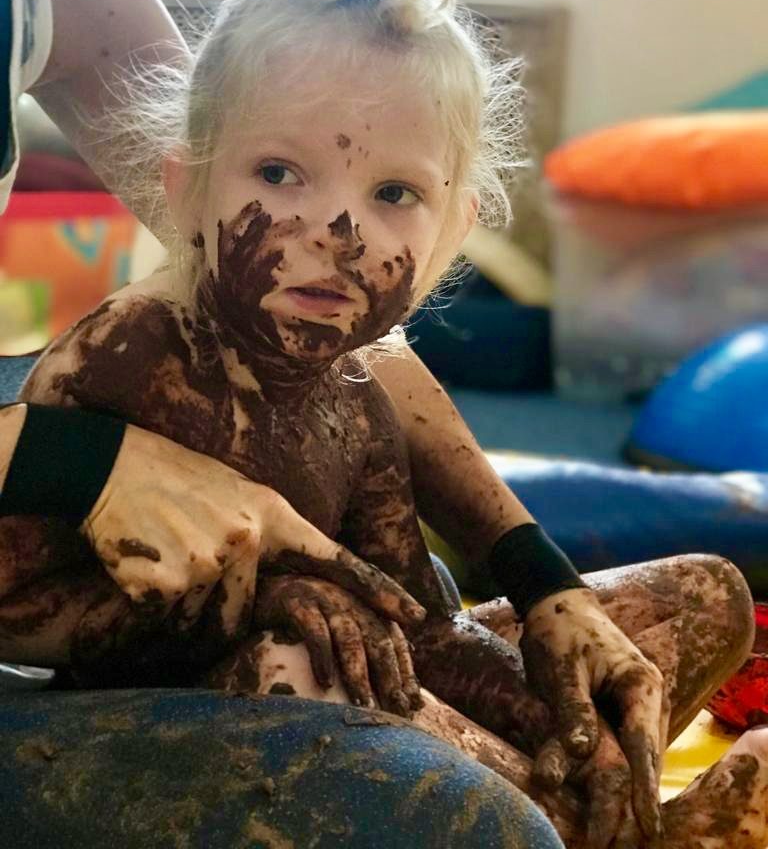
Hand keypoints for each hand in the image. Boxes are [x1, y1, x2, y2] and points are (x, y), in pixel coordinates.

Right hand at [81, 424, 424, 639]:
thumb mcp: (235, 492)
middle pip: (244, 612)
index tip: (416, 615)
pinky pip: (165, 618)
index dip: (378, 589)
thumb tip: (275, 589)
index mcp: (271, 514)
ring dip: (181, 604)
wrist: (111, 464)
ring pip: (203, 621)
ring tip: (162, 552)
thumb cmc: (174, 476)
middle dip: (217, 606)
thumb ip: (264, 535)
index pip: (335, 559)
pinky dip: (150, 601)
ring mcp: (209, 562)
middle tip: (185, 562)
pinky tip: (140, 557)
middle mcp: (248, 540)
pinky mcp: (167, 584)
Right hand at [251, 574, 422, 716]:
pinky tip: (324, 682)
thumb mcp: (337, 619)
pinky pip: (313, 630)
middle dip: (390, 675)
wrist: (260, 583)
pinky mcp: (294, 600)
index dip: (405, 669)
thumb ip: (365, 638)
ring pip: (350, 636)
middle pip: (378, 637)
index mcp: (363, 601)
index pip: (394, 637)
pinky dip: (322, 656)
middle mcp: (348, 596)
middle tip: (397, 711)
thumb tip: (402, 667)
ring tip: (364, 705)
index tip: (414, 702)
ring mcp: (322, 596)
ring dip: (359, 673)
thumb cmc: (304, 608)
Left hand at [520, 587, 666, 845]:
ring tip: (621, 830)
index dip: (645, 786)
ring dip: (625, 788)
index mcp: (641, 684)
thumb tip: (580, 751)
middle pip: (644, 755)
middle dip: (639, 797)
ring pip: (632, 754)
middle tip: (635, 837)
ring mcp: (633, 704)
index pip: (644, 744)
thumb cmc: (560, 630)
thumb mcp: (562, 668)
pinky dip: (611, 770)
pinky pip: (616, 745)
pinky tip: (608, 801)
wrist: (555, 602)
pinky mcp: (615, 709)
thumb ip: (572, 709)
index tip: (648, 823)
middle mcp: (645, 698)